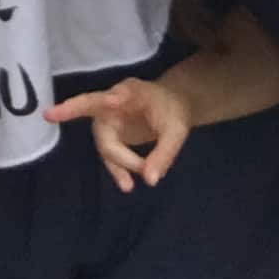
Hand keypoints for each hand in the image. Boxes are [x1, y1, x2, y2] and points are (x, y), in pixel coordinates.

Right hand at [45, 76, 189, 193]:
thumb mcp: (177, 131)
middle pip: (101, 126)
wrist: (171, 106)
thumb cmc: (172, 111)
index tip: (110, 100)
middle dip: (116, 151)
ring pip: (104, 143)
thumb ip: (164, 154)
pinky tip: (126, 184)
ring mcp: (107, 117)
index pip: (114, 96)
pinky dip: (116, 168)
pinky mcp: (110, 132)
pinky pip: (108, 152)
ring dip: (116, 164)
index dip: (109, 100)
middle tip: (142, 171)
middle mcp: (112, 102)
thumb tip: (149, 181)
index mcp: (131, 92)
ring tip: (130, 186)